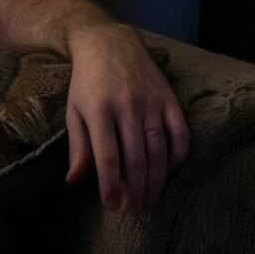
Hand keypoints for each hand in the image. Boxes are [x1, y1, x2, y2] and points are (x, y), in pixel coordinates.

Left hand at [64, 24, 189, 214]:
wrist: (109, 42)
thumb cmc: (86, 82)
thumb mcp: (74, 111)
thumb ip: (78, 147)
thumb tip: (74, 182)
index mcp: (98, 111)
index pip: (107, 157)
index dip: (111, 185)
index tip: (113, 207)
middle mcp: (127, 107)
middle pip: (136, 158)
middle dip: (136, 189)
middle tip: (135, 211)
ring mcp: (152, 102)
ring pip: (159, 150)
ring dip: (157, 180)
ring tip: (151, 200)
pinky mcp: (170, 98)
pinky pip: (180, 133)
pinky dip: (178, 156)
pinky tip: (170, 172)